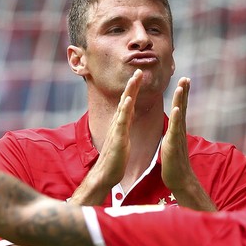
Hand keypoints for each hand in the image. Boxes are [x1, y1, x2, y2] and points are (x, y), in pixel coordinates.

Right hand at [91, 69, 142, 188]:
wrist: (106, 175)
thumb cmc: (116, 159)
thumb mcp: (123, 140)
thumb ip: (124, 128)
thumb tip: (127, 121)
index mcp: (122, 124)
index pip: (129, 103)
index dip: (134, 89)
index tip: (139, 76)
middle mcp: (118, 123)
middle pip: (125, 100)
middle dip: (132, 85)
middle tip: (138, 70)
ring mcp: (116, 130)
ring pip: (123, 107)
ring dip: (129, 91)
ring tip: (135, 78)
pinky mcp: (117, 138)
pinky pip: (121, 122)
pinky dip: (125, 110)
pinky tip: (128, 100)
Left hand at [161, 77, 195, 190]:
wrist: (180, 180)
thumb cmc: (175, 164)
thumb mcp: (172, 144)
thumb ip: (173, 134)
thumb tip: (174, 127)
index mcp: (177, 130)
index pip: (180, 108)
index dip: (182, 95)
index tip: (184, 81)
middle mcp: (180, 130)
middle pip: (182, 107)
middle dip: (184, 92)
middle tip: (186, 77)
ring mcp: (178, 137)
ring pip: (179, 115)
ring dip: (180, 100)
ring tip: (182, 86)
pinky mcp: (174, 144)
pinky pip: (175, 129)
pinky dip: (176, 118)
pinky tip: (177, 108)